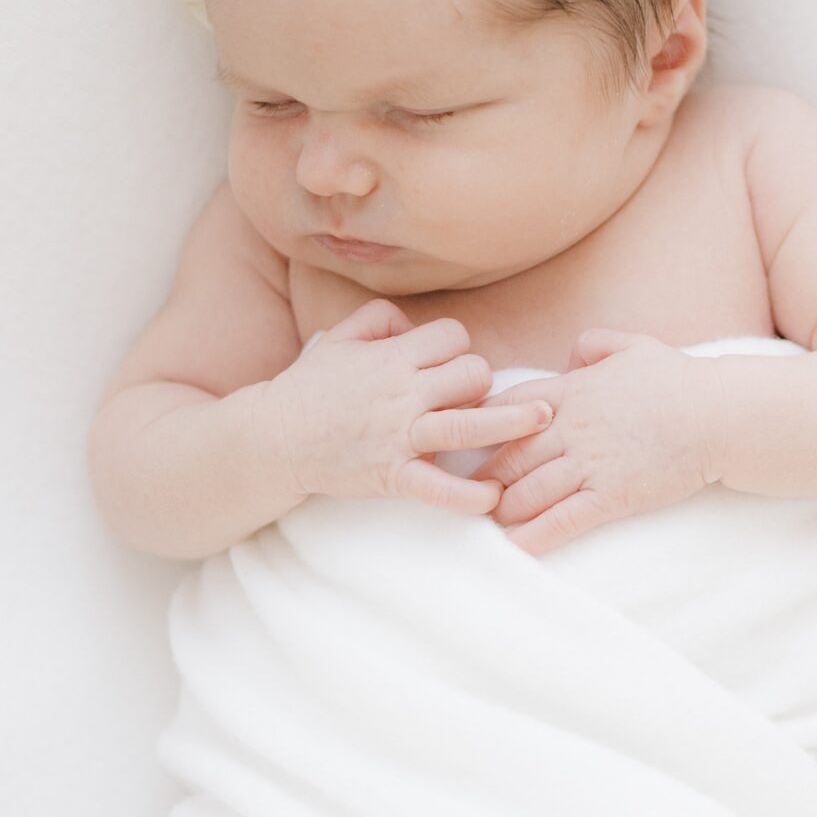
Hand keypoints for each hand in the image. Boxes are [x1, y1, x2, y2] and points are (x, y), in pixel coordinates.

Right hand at [265, 298, 553, 517]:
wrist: (274, 438)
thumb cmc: (309, 388)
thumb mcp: (338, 337)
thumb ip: (379, 318)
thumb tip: (412, 324)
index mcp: (391, 357)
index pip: (454, 338)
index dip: (459, 348)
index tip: (450, 365)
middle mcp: (402, 393)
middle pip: (472, 374)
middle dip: (481, 382)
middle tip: (473, 398)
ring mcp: (400, 436)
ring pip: (470, 422)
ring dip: (512, 423)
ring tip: (543, 422)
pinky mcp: (393, 475)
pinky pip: (439, 488)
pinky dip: (468, 496)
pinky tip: (492, 497)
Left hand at [472, 329, 713, 554]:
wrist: (718, 416)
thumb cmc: (679, 381)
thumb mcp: (634, 347)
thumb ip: (596, 345)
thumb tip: (573, 355)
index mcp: (572, 391)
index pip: (508, 407)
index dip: (481, 425)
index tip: (464, 438)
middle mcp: (571, 428)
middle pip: (509, 455)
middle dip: (483, 477)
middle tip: (465, 492)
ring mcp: (590, 464)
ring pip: (527, 491)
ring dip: (502, 509)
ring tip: (486, 522)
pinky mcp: (611, 496)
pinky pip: (562, 520)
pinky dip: (533, 536)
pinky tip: (514, 548)